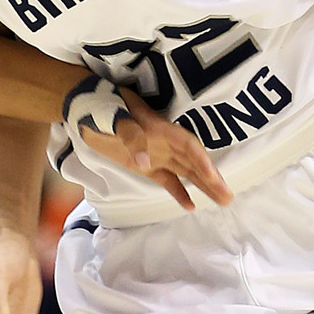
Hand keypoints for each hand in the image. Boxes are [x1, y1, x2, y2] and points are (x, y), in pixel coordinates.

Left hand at [78, 89, 233, 210]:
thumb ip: (130, 135)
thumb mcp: (113, 115)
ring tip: (223, 202)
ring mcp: (157, 153)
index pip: (186, 144)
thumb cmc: (101, 107)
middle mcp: (163, 141)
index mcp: (158, 127)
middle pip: (193, 160)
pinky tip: (191, 207)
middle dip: (211, 178)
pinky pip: (167, 179)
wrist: (85, 110)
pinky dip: (178, 192)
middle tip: (228, 197)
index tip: (213, 175)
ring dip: (203, 186)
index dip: (201, 159)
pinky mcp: (147, 165)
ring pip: (185, 171)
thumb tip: (146, 163)